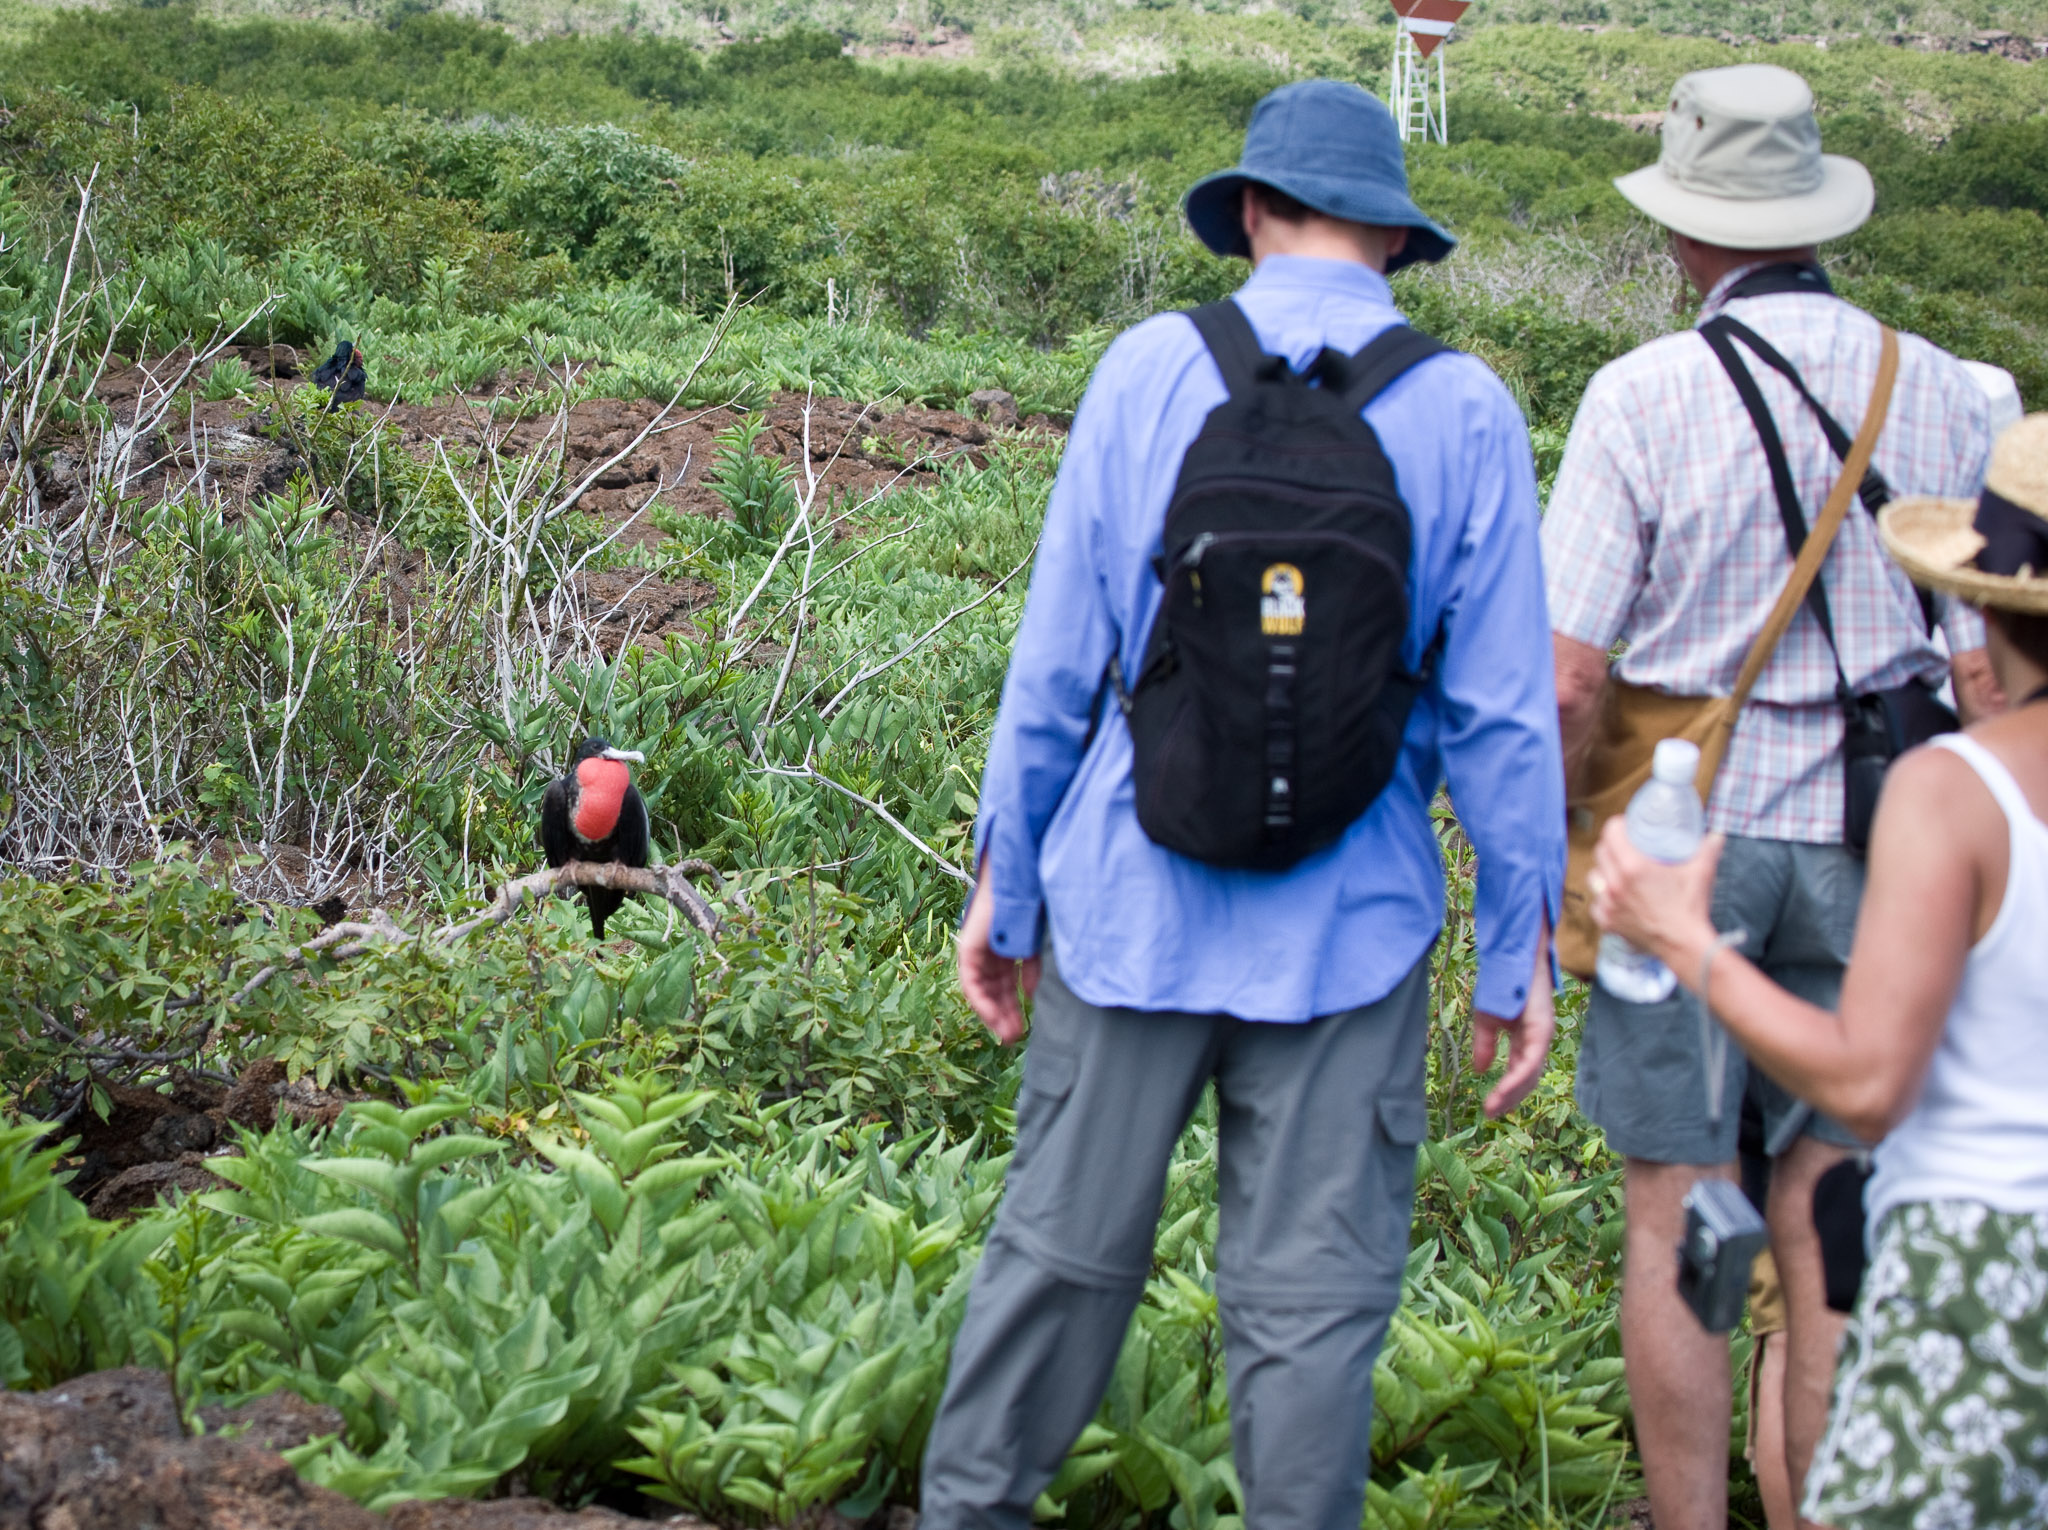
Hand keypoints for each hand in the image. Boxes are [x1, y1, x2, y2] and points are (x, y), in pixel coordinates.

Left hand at [957, 868, 1039, 1044]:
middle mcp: (989, 950)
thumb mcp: (1034, 943)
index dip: (1012, 1006)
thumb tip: (1029, 992)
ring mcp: (977, 949)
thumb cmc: (1030, 903)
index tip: (1022, 1026)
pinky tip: (993, 1015)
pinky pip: (971, 981)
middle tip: (1013, 1038)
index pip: (1005, 983)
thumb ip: (1031, 967)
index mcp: (1004, 946)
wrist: (1019, 877)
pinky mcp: (969, 947)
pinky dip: (981, 1000)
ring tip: (1007, 1034)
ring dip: (993, 1014)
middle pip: (994, 990)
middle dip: (1005, 1014)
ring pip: (982, 990)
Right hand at [1471, 941, 1555, 1118]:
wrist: (1510, 958)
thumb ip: (1486, 1046)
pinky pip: (1531, 1059)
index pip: (1520, 1072)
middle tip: (1492, 1114)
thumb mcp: (1486, 1021)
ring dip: (1512, 1092)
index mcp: (1526, 1039)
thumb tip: (1480, 1071)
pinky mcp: (1542, 1028)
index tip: (1489, 1108)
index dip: (1505, 1091)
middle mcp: (1538, 1040)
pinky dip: (1517, 1076)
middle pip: (1528, 1079)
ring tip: (1494, 1107)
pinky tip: (1502, 1087)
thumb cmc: (1501, 984)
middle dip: (1510, 1098)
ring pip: (1531, 1074)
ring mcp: (1542, 1035)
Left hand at [1590, 819, 1721, 969]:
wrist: (1684, 945)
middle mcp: (1614, 884)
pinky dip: (1604, 900)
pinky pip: (1597, 904)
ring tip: (1617, 872)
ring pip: (1595, 878)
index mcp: (1633, 867)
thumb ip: (1709, 849)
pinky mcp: (1607, 922)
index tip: (1626, 827)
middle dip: (1611, 845)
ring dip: (1604, 872)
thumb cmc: (1691, 908)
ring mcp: (1608, 904)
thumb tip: (1717, 835)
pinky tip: (1616, 899)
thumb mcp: (1701, 873)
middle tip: (1624, 847)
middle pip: (1601, 852)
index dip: (1617, 825)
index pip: (1611, 832)